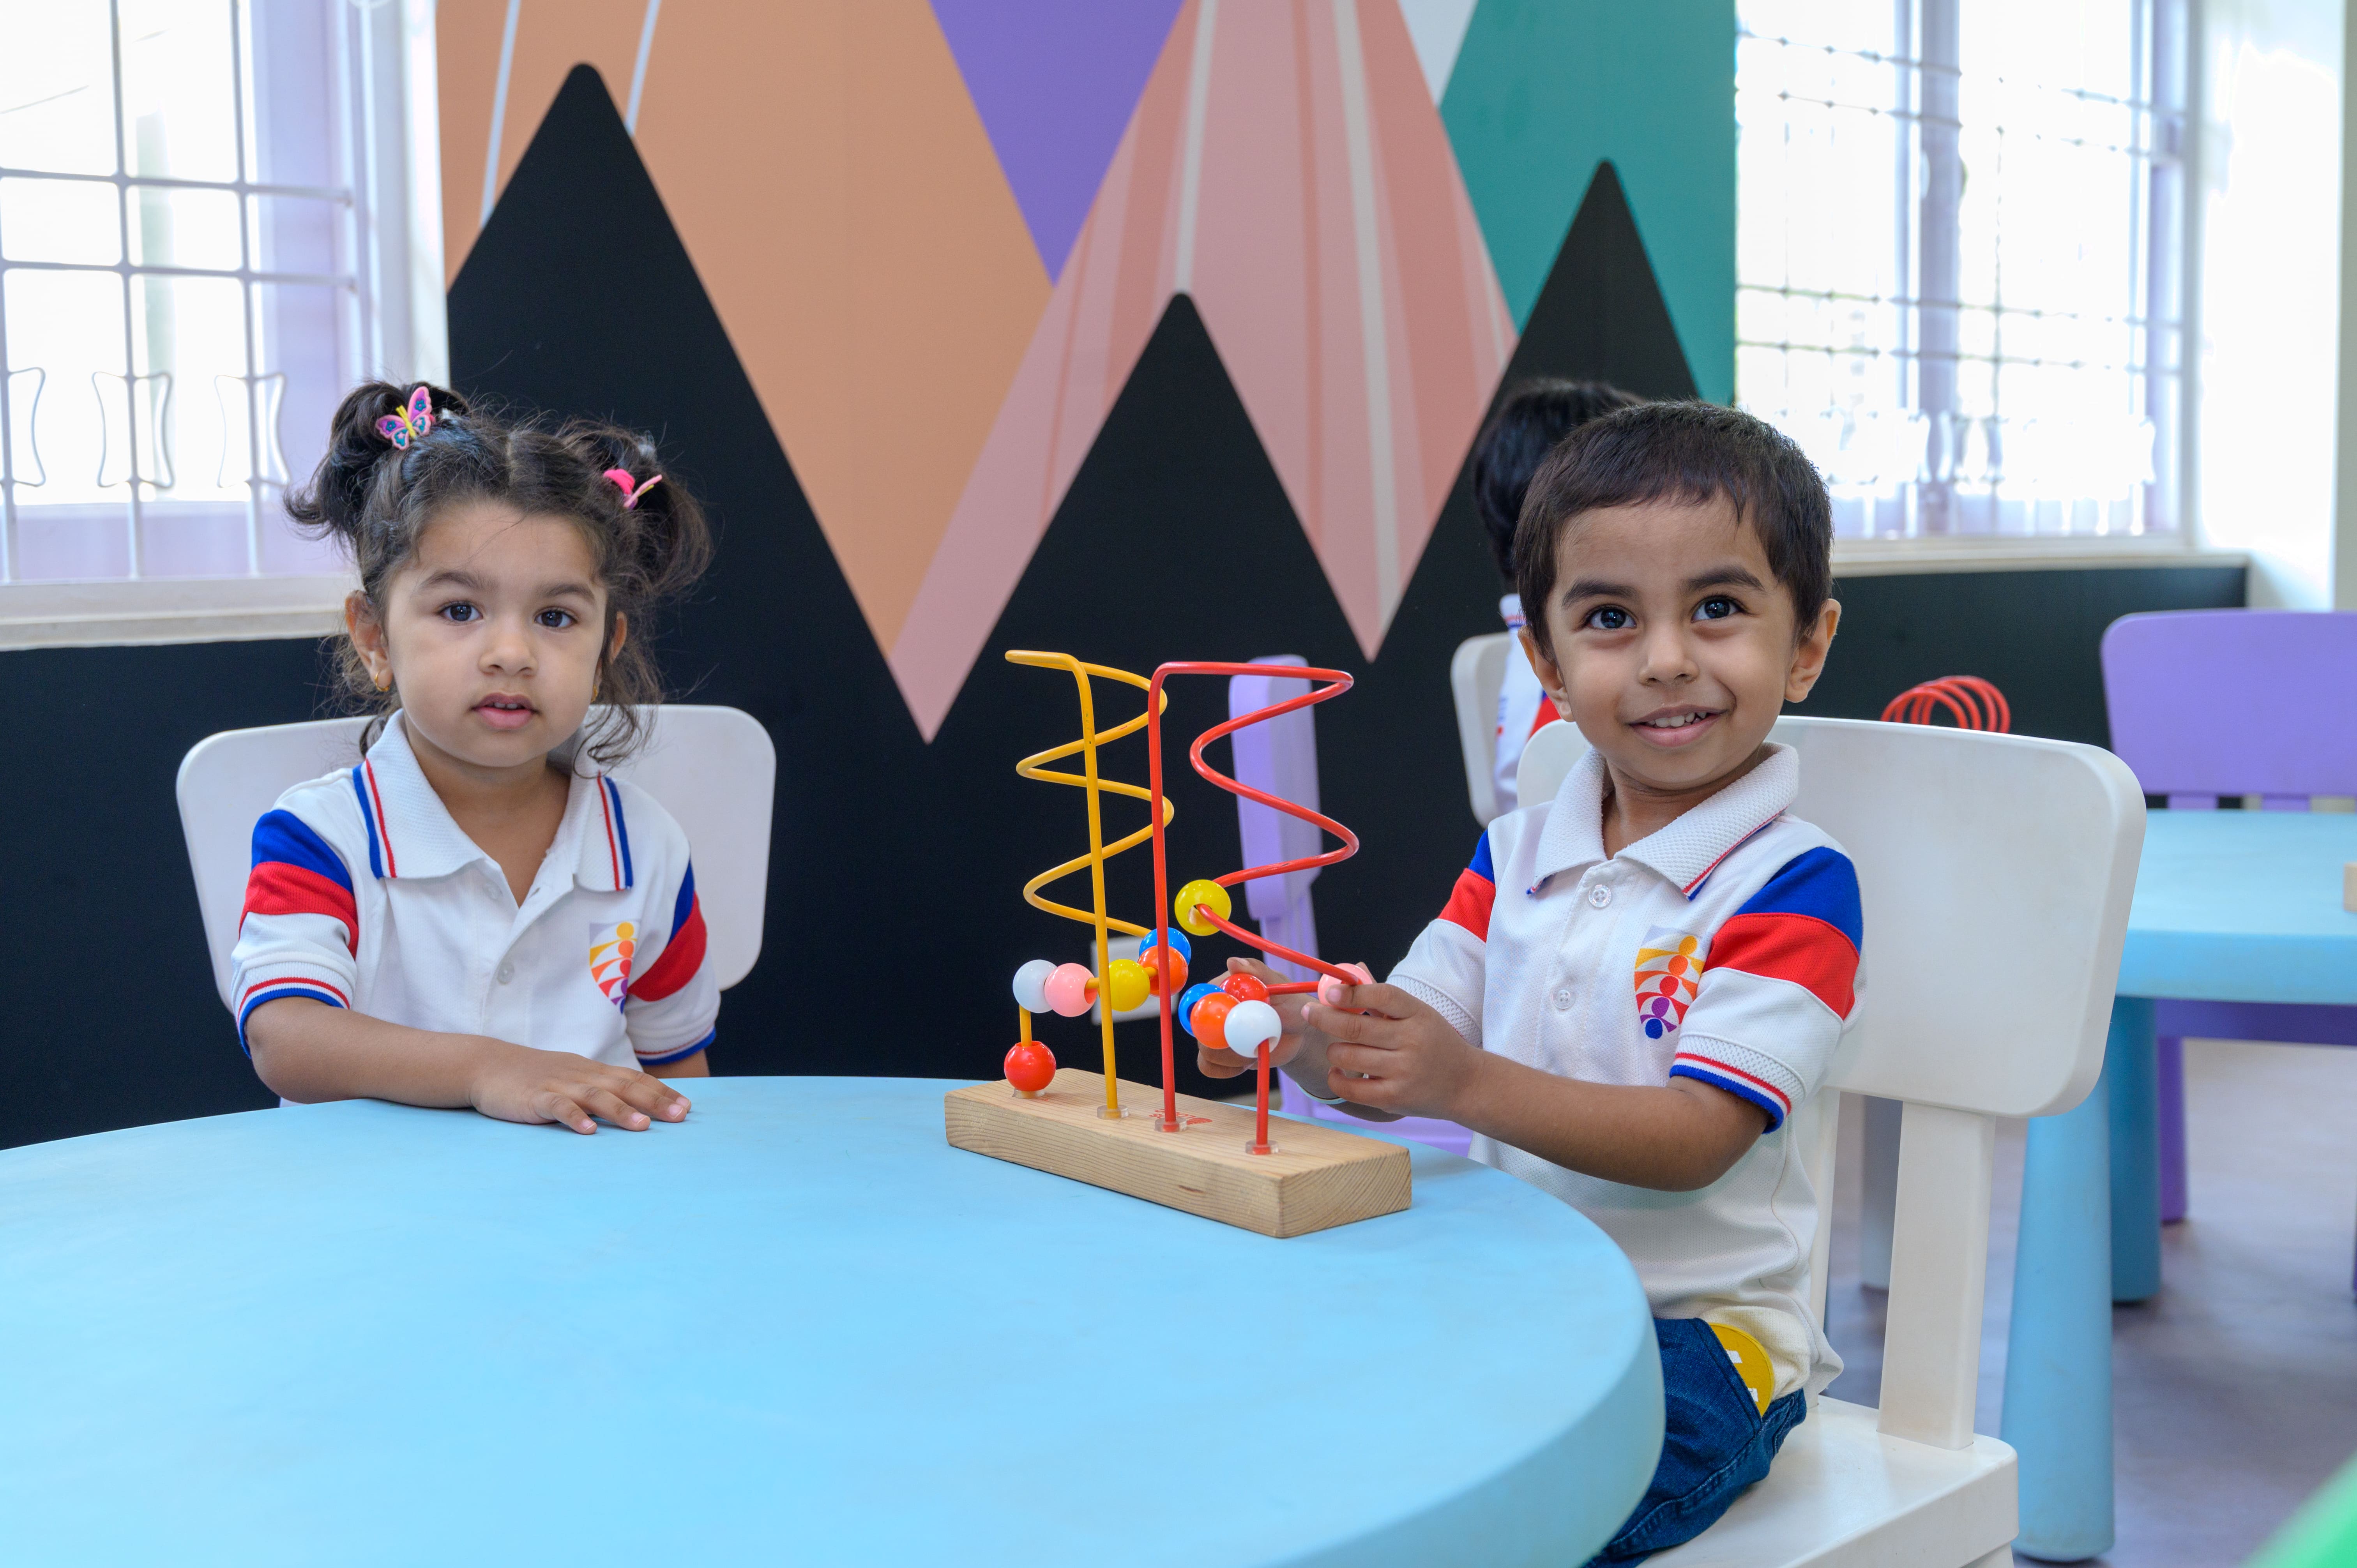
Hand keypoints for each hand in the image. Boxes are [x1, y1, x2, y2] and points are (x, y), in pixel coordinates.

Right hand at [468, 1040, 691, 1133]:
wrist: (488, 1065)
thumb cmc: (535, 1076)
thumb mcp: (573, 1078)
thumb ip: (600, 1088)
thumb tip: (636, 1104)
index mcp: (592, 1072)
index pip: (633, 1079)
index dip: (661, 1092)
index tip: (687, 1107)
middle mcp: (581, 1076)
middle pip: (623, 1086)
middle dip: (654, 1101)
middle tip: (680, 1116)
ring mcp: (558, 1086)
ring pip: (595, 1096)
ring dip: (620, 1111)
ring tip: (643, 1127)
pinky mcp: (535, 1098)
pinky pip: (557, 1108)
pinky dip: (574, 1118)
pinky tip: (588, 1131)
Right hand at [1194, 956, 1309, 1079]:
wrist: (1298, 1035)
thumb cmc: (1291, 1003)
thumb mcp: (1279, 986)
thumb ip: (1258, 972)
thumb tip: (1232, 961)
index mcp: (1221, 988)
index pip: (1202, 999)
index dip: (1214, 1013)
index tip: (1236, 1022)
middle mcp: (1212, 1011)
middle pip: (1199, 1028)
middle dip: (1226, 1041)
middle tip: (1253, 1042)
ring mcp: (1212, 1035)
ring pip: (1205, 1051)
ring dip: (1233, 1057)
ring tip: (1256, 1050)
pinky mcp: (1217, 1056)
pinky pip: (1207, 1067)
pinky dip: (1227, 1070)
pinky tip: (1247, 1062)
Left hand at [1300, 980, 1483, 1120]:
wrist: (1466, 1084)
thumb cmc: (1434, 1043)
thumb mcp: (1418, 1015)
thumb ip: (1383, 999)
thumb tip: (1346, 975)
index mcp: (1419, 1014)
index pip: (1382, 996)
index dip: (1351, 993)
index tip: (1329, 991)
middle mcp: (1412, 1042)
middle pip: (1355, 1028)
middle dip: (1324, 1018)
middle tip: (1310, 1013)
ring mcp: (1403, 1072)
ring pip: (1346, 1056)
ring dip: (1334, 1050)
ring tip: (1339, 1049)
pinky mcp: (1393, 1098)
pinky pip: (1350, 1087)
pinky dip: (1336, 1077)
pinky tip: (1338, 1071)